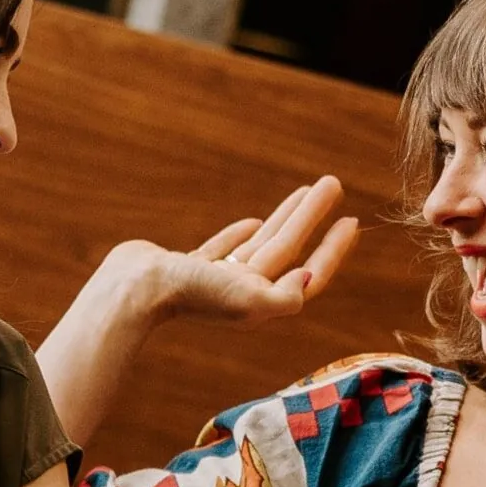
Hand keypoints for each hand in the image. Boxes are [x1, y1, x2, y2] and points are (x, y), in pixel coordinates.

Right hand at [111, 175, 359, 325]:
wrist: (134, 290)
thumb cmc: (192, 296)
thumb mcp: (248, 300)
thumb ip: (285, 296)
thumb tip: (310, 279)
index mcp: (261, 301)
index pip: (309, 272)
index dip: (332, 250)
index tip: (351, 221)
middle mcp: (242, 292)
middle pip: (289, 248)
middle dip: (313, 217)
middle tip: (333, 185)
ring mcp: (215, 280)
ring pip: (261, 243)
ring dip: (285, 217)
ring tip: (306, 191)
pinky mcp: (190, 269)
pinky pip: (226, 249)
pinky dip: (242, 234)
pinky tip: (256, 222)